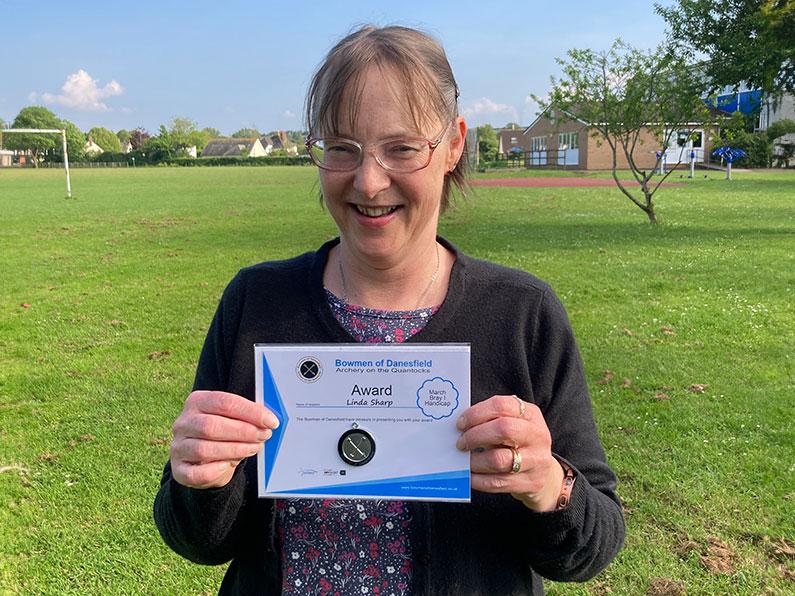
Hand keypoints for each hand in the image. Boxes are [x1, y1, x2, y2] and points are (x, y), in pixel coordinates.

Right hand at [170, 390, 279, 488]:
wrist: (204, 460)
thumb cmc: (223, 434)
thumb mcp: (233, 419)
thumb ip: (247, 416)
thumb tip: (269, 419)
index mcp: (197, 402)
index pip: (224, 402)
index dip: (250, 412)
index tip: (271, 421)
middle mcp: (183, 423)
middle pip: (212, 425)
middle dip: (243, 431)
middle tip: (264, 436)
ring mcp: (178, 446)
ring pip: (204, 449)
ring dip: (234, 450)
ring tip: (253, 448)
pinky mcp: (178, 469)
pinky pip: (195, 473)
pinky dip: (214, 470)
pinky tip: (229, 465)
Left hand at [456, 395, 563, 511]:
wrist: (543, 474)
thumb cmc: (518, 443)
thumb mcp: (512, 424)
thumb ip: (490, 421)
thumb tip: (459, 426)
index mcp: (531, 414)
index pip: (501, 406)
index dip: (476, 414)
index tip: (460, 424)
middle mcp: (537, 435)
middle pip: (503, 429)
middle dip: (475, 436)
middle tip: (460, 443)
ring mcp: (537, 460)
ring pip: (499, 460)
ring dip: (475, 461)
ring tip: (464, 461)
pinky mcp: (531, 483)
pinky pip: (498, 482)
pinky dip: (478, 480)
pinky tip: (469, 476)